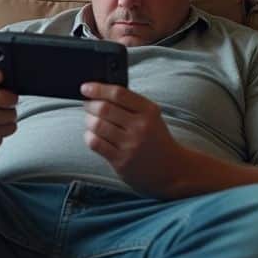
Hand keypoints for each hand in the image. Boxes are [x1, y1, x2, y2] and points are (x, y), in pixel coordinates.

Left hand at [81, 82, 186, 196]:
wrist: (171, 169)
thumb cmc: (156, 139)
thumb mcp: (152, 117)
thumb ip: (131, 104)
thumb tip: (100, 93)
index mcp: (149, 111)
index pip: (119, 94)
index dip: (98, 89)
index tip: (85, 88)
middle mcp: (140, 127)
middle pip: (105, 108)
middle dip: (90, 105)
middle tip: (88, 105)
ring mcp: (130, 145)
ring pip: (97, 125)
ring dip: (89, 121)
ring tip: (91, 121)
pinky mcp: (121, 161)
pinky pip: (96, 144)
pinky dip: (89, 136)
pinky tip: (93, 135)